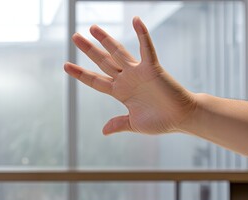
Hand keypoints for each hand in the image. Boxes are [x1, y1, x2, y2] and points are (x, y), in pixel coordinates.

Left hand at [64, 17, 196, 134]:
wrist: (181, 118)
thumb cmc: (161, 121)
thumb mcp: (134, 124)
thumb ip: (119, 123)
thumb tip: (103, 131)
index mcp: (120, 92)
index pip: (95, 80)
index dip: (81, 73)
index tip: (66, 65)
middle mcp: (126, 79)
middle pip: (102, 61)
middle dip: (88, 50)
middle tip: (74, 37)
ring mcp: (138, 72)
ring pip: (118, 52)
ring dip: (106, 40)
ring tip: (92, 27)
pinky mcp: (152, 67)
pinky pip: (146, 48)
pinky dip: (142, 34)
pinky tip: (136, 20)